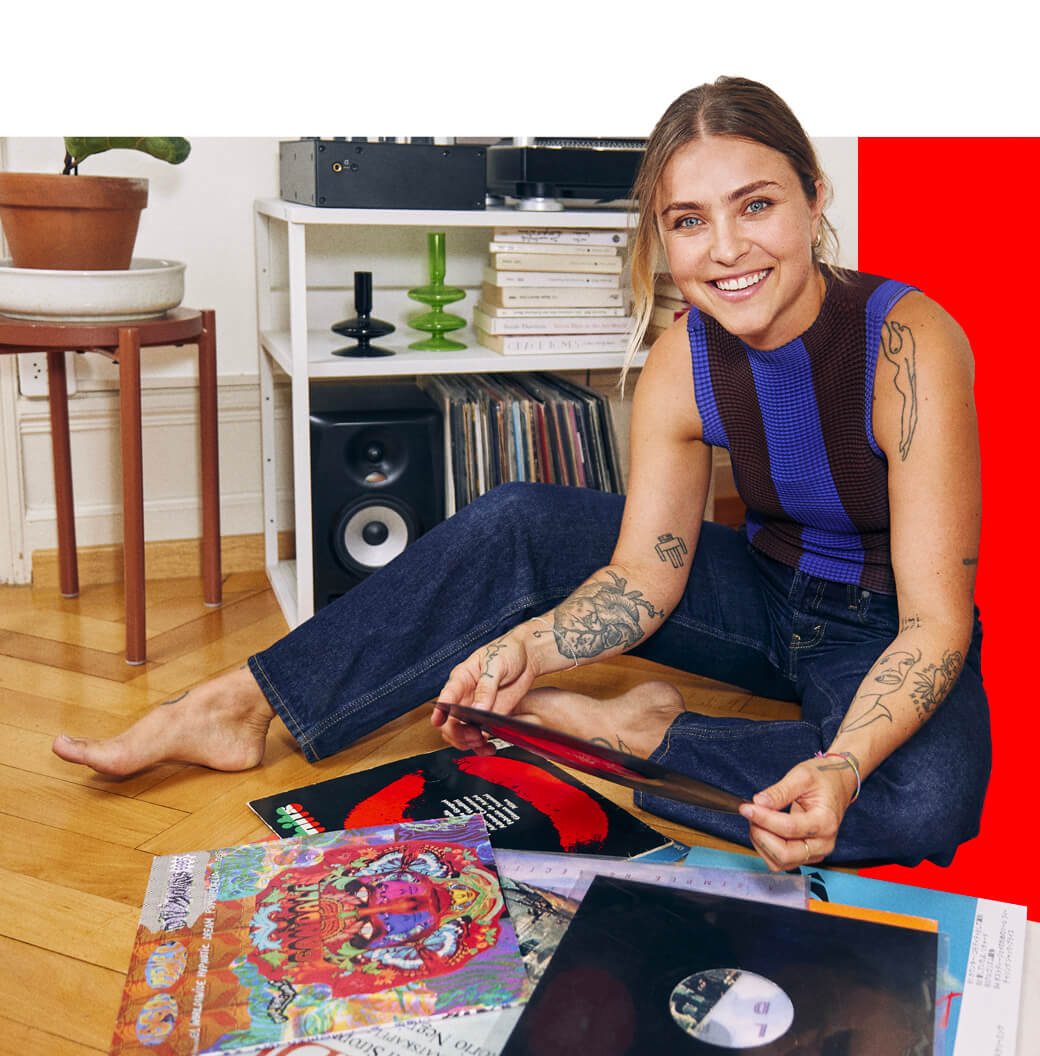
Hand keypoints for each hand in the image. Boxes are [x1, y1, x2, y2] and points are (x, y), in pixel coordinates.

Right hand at [431, 630, 538, 753]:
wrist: (527, 657)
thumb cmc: (508, 651)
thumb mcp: (496, 664)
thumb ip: (486, 687)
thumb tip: (477, 709)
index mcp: (461, 679)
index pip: (445, 697)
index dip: (439, 711)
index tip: (438, 722)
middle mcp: (465, 696)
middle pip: (450, 721)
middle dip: (457, 733)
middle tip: (473, 736)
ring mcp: (477, 709)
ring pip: (461, 733)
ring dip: (468, 743)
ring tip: (482, 743)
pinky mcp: (490, 717)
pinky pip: (480, 736)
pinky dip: (482, 746)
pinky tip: (489, 747)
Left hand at [738, 758, 853, 870]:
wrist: (838, 784)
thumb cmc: (823, 778)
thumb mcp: (802, 775)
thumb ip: (780, 791)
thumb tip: (759, 802)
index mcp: (825, 822)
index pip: (789, 828)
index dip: (763, 819)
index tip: (746, 807)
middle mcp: (823, 843)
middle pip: (785, 854)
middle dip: (761, 835)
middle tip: (751, 813)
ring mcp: (815, 852)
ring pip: (780, 862)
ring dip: (761, 843)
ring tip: (757, 819)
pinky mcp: (806, 855)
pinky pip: (781, 862)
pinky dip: (766, 848)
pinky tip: (763, 828)